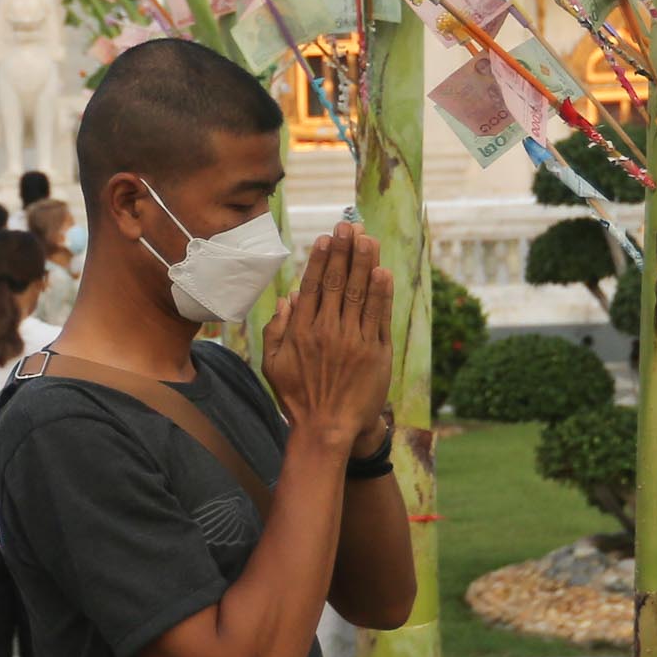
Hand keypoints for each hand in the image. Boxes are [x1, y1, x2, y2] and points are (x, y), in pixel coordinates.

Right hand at [259, 223, 394, 449]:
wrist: (328, 430)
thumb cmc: (298, 397)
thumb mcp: (273, 365)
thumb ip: (276, 329)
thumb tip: (287, 298)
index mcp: (302, 331)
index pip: (315, 285)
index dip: (323, 259)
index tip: (329, 238)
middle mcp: (328, 331)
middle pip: (340, 282)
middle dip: (345, 251)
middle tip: (350, 226)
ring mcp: (354, 341)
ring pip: (361, 293)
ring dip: (366, 263)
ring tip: (368, 239)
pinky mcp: (376, 354)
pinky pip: (379, 317)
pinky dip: (382, 293)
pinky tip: (383, 272)